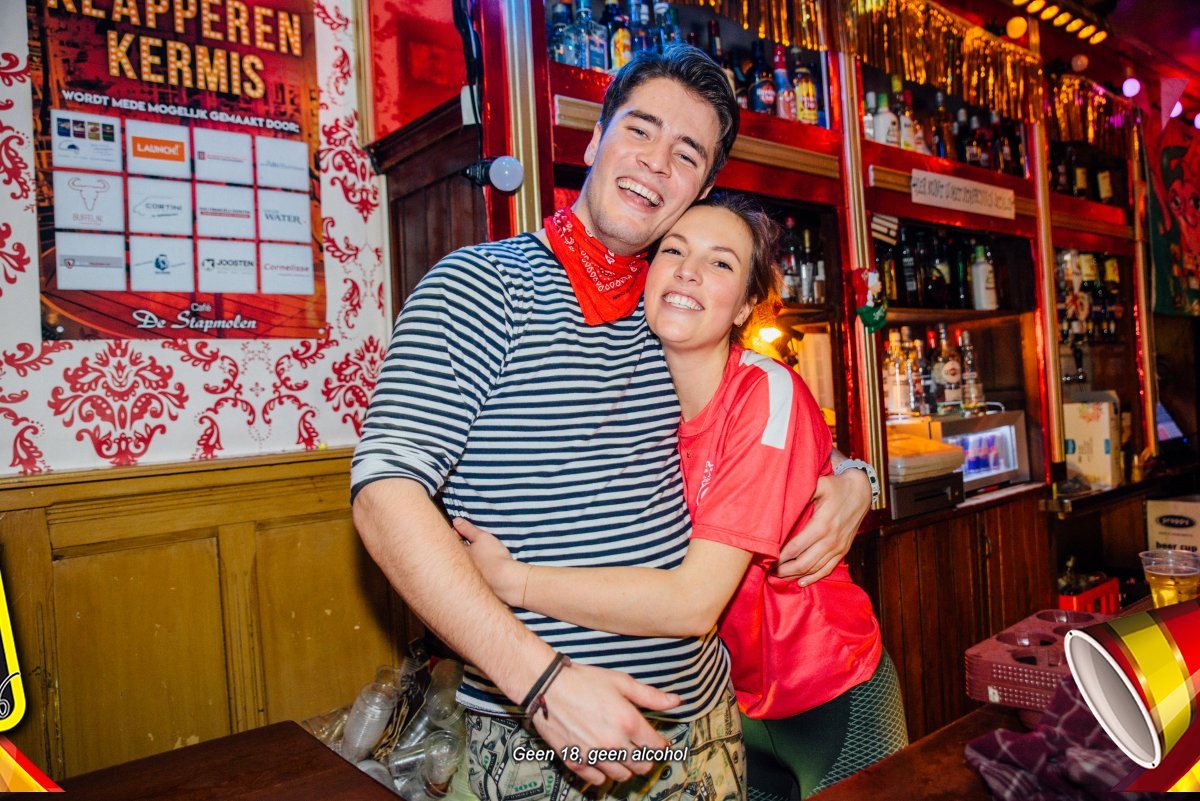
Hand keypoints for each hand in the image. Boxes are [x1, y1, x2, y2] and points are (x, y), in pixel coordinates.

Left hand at [453, 518, 524, 604]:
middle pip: (458, 553)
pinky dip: (478, 567)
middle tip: (467, 539)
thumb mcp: (481, 537)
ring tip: (478, 551)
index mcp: (461, 554)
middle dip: (461, 545)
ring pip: (466, 563)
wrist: (504, 580)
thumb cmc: (493, 557)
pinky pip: (475, 572)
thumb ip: (468, 529)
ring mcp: (470, 576)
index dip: (456, 532)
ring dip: (470, 557)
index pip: (453, 540)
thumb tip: (455, 520)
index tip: (460, 528)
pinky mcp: (479, 584)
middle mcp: (462, 566)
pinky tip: (486, 565)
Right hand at [528, 660, 680, 784]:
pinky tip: (602, 758)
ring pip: (623, 776)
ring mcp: (594, 756)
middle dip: (647, 757)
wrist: (546, 687)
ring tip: (622, 752)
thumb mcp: (621, 682)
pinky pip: (598, 779)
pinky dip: (603, 773)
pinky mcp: (576, 762)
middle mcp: (614, 744)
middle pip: (643, 766)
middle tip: (641, 747)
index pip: (657, 747)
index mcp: (629, 723)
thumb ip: (650, 695)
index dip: (662, 745)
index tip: (659, 741)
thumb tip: (676, 701)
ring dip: (627, 767)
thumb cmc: (584, 680)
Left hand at [775, 467, 869, 584]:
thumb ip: (802, 492)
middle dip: (785, 569)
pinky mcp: (843, 550)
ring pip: (814, 569)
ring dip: (796, 575)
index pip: (796, 547)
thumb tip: (782, 498)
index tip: (767, 558)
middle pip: (804, 562)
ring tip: (780, 576)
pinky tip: (802, 581)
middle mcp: (831, 540)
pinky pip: (828, 569)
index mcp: (822, 525)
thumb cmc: (836, 486)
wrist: (861, 492)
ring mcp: (838, 547)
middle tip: (770, 571)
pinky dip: (814, 577)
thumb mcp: (819, 484)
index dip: (781, 556)